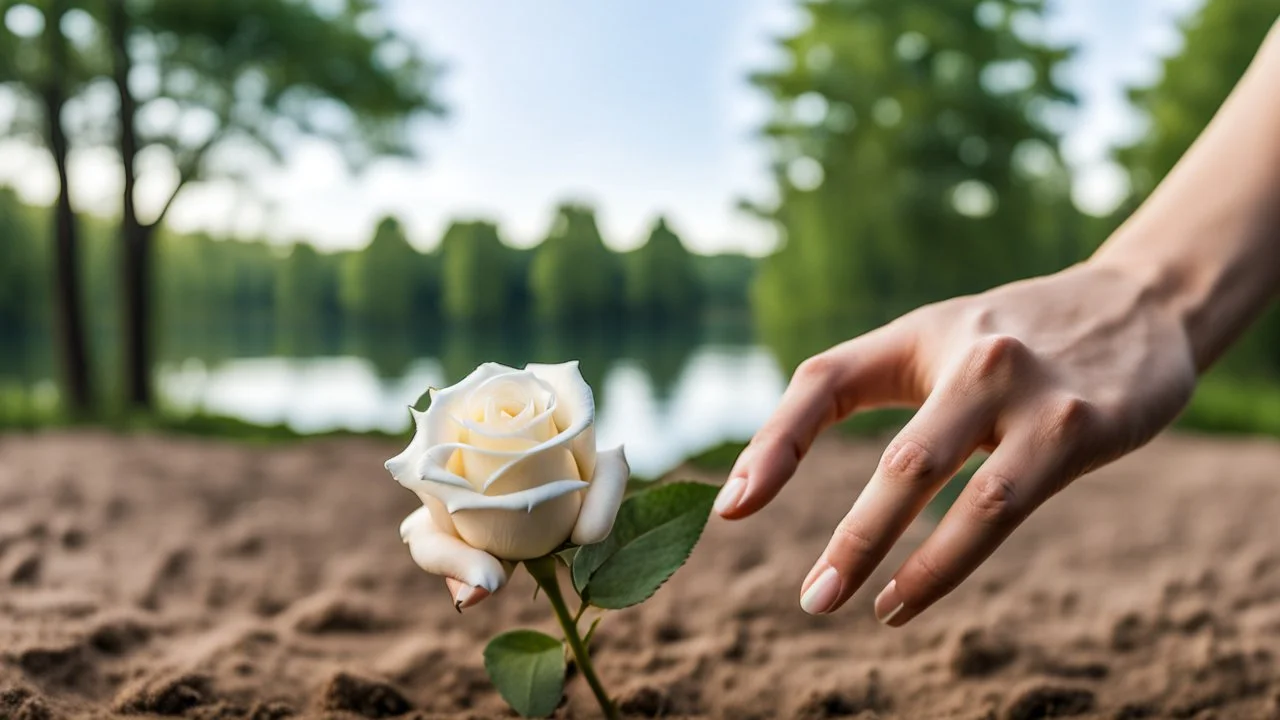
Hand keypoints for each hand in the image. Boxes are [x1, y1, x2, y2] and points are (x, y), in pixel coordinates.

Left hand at [714, 261, 1197, 624]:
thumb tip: (765, 472)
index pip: (825, 381)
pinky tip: (913, 595)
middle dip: (854, 538)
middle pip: (900, 458)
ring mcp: (1032, 393)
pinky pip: (1006, 506)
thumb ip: (861, 388)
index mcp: (919, 334)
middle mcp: (974, 356)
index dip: (775, 444)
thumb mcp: (935, 345)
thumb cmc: (1014, 338)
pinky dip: (953, 560)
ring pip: (961, 491)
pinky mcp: (1081, 427)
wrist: (1143, 302)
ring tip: (866, 610)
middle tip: (812, 599)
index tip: (730, 507)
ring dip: (907, 561)